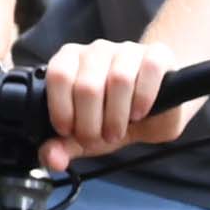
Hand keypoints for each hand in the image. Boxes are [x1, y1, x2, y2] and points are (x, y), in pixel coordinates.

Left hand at [38, 36, 182, 157]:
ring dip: (117, 116)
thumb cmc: (114, 116)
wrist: (155, 108)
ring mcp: (127, 50)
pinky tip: (140, 113)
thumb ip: (64, 147)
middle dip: (91, 123)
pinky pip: (149, 70)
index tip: (69, 131)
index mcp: (70, 61)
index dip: (61, 109)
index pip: (58, 76)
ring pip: (118, 79)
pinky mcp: (157, 54)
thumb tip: (52, 160)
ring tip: (117, 132)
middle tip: (99, 138)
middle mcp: (96, 51)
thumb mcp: (86, 136)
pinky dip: (143, 98)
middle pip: (87, 85)